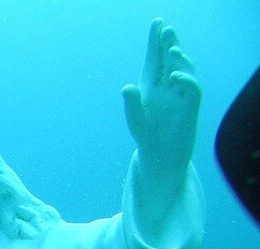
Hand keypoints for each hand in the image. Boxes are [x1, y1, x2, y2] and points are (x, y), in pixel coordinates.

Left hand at [121, 19, 200, 183]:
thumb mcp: (134, 118)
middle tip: (165, 29)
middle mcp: (167, 86)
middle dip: (168, 43)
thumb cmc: (145, 133)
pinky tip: (174, 76)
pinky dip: (185, 80)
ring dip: (179, 59)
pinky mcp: (190, 107)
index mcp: (151, 84)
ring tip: (171, 49)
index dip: (155, 41)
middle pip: (170, 59)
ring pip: (184, 69)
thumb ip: (130, 102)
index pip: (155, 58)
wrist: (159, 155)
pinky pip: (192, 89)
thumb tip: (127, 87)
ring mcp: (180, 95)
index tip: (156, 23)